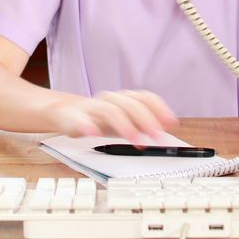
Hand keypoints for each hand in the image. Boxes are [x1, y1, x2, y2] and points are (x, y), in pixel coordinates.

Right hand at [50, 90, 178, 144]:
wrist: (66, 113)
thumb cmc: (100, 118)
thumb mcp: (126, 120)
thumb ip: (145, 122)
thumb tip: (170, 125)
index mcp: (124, 98)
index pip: (145, 98)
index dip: (160, 109)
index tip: (172, 123)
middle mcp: (111, 99)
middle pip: (130, 105)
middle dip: (146, 121)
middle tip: (157, 137)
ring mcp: (93, 107)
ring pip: (110, 111)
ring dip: (125, 126)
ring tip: (135, 140)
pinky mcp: (75, 117)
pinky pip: (81, 120)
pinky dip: (88, 126)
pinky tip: (94, 134)